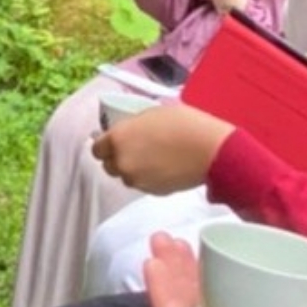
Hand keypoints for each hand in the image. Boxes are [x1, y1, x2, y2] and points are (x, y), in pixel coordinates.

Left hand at [91, 104, 234, 194]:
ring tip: (154, 157)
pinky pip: (143, 184)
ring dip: (134, 169)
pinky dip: (149, 177)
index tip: (115, 142)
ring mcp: (137, 180)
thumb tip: (124, 133)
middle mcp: (122, 162)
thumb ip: (132, 126)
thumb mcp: (152, 114)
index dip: (105, 145)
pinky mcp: (152, 192)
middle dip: (118, 158)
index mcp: (118, 139)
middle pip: (109, 166)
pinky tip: (164, 166)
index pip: (97, 149)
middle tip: (137, 149)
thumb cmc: (185, 124)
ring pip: (127, 176)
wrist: (210, 150)